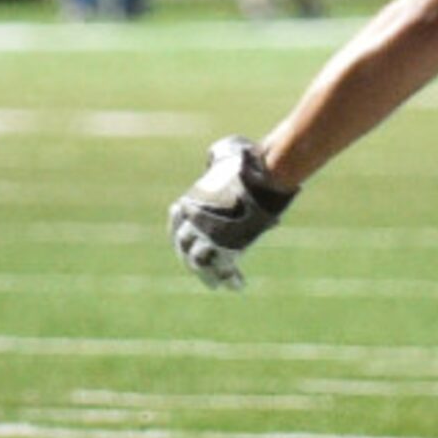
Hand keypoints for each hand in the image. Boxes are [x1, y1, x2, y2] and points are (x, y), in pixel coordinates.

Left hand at [169, 136, 297, 290]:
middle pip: (185, 247)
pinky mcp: (226, 249)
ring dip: (207, 275)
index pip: (176, 225)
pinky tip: (239, 286)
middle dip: (192, 259)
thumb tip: (214, 160)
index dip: (181, 236)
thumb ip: (216, 158)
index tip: (187, 245)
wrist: (261, 177)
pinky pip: (224, 271)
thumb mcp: (225, 151)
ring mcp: (208, 237)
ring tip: (216, 285)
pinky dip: (230, 280)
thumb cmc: (247, 160)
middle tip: (201, 270)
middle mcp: (193, 222)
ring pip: (199, 263)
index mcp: (190, 202)